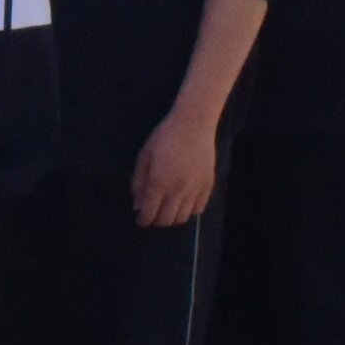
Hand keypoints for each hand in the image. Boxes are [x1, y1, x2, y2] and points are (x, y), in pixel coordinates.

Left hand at [130, 103, 222, 225]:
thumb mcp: (145, 155)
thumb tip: (137, 204)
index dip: (144, 220)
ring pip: (183, 218)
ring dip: (173, 217)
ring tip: (168, 208)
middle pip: (166, 220)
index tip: (141, 219)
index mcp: (159, 182)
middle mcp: (178, 190)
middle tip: (153, 213)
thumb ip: (139, 181)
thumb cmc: (165, 136)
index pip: (150, 212)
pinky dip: (189, 210)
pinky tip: (184, 202)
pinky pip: (198, 209)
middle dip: (156, 220)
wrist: (194, 124)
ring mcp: (195, 190)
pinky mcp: (208, 186)